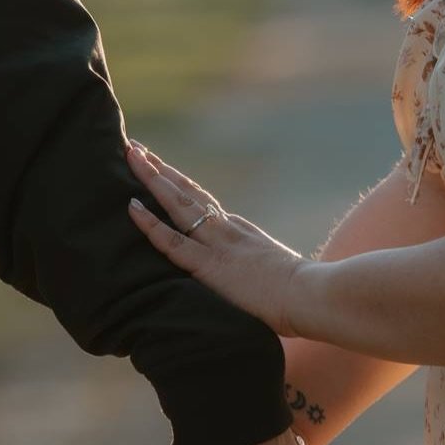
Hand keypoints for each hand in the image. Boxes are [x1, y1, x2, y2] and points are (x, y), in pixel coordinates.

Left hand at [126, 142, 309, 335]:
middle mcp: (228, 229)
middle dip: (161, 170)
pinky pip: (172, 242)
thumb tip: (254, 281)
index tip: (163, 169)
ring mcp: (218, 245)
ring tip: (131, 156)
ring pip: (178, 204)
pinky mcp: (210, 266)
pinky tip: (131, 207)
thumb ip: (259, 272)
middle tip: (137, 148)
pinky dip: (150, 224)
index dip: (181, 185)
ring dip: (152, 179)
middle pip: (188, 192)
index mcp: (242, 232)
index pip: (204, 203)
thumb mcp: (278, 276)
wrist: (312, 295)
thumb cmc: (304, 294)